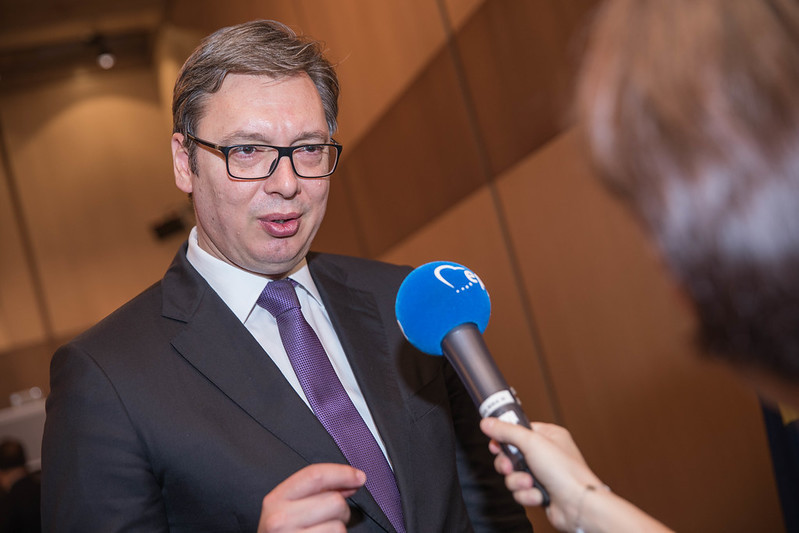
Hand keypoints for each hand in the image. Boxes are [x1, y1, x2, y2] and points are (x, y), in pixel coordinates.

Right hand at [257, 463, 365, 532]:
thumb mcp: (289, 509)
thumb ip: (316, 491)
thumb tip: (352, 481)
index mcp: (275, 500)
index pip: (315, 475)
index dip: (342, 473)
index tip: (359, 477)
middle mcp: (279, 519)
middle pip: (334, 501)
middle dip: (342, 510)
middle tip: (330, 520)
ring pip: (339, 526)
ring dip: (338, 531)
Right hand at [480, 418, 601, 530]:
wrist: (577, 504)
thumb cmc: (565, 471)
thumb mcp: (532, 442)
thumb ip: (507, 431)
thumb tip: (487, 422)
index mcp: (548, 436)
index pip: (518, 431)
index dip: (504, 438)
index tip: (495, 444)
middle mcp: (546, 453)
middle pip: (511, 455)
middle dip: (508, 464)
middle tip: (509, 467)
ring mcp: (543, 474)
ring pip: (513, 475)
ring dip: (518, 481)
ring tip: (529, 483)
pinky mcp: (540, 492)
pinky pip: (520, 491)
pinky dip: (526, 494)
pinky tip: (538, 495)